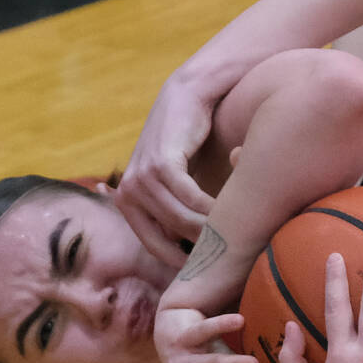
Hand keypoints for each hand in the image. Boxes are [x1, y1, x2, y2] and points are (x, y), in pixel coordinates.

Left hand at [117, 74, 218, 262]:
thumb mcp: (177, 179)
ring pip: (180, 219)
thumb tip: (198, 251)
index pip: (155, 246)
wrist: (189, 94)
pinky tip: (229, 208)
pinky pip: (188, 198)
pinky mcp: (160, 164)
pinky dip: (210, 207)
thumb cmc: (190, 140)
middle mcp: (128, 192)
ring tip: (235, 232)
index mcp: (127, 201)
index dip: (183, 261)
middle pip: (169, 236)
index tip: (210, 268)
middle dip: (198, 247)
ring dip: (208, 227)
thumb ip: (178, 209)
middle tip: (228, 255)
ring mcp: (141, 178)